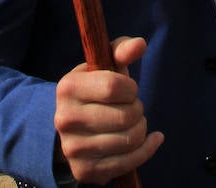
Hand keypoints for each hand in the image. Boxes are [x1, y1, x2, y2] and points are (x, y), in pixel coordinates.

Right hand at [54, 36, 163, 183]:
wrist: (70, 126)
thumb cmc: (94, 90)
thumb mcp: (103, 65)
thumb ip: (121, 50)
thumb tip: (140, 44)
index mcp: (68, 87)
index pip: (114, 87)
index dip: (130, 88)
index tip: (129, 89)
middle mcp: (65, 119)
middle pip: (124, 117)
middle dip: (138, 110)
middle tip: (133, 108)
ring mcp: (73, 148)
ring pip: (128, 140)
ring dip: (141, 129)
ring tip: (134, 122)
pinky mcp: (84, 171)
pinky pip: (128, 163)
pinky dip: (147, 149)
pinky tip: (150, 140)